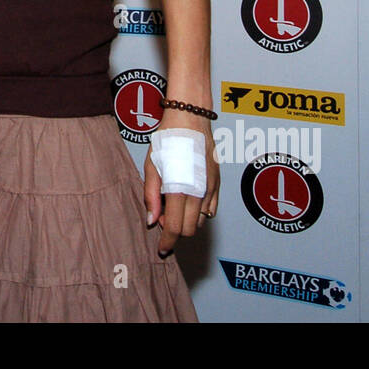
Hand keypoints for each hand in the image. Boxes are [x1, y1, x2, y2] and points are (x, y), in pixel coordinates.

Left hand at [143, 114, 219, 255]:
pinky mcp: (217, 183)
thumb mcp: (152, 166)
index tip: (162, 248)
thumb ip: (151, 196)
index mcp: (179, 190)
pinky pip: (211, 209)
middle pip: (190, 230)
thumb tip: (152, 220)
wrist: (190, 119)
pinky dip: (199, 212)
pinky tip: (187, 198)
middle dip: (175, 230)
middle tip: (162, 214)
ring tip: (173, 203)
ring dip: (187, 221)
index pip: (175, 229)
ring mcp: (210, 189)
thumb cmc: (168, 139)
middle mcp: (198, 193)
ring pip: (201, 221)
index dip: (168, 242)